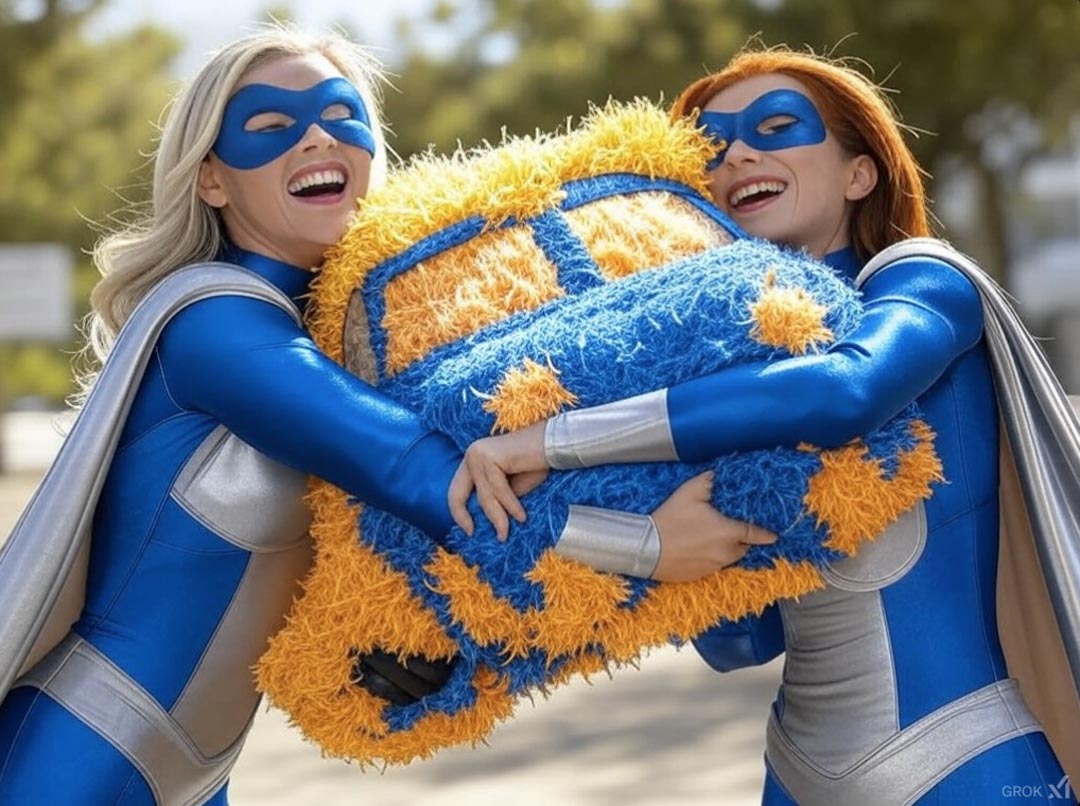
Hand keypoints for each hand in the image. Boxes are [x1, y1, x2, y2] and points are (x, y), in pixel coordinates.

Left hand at [449, 422, 549, 539]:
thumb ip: (496, 498)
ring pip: (484, 496)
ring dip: (497, 518)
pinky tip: (521, 516)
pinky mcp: (491, 457)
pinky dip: (511, 505)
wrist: (555, 442)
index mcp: (474, 459)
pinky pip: (499, 490)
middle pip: (457, 493)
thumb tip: (488, 521)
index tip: (469, 530)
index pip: (456, 490)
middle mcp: (472, 454)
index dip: (459, 513)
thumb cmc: (537, 463)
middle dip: (463, 517)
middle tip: (474, 534)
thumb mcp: (511, 486)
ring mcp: (479, 454)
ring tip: (505, 533)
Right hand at [650, 471, 776, 581]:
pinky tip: (696, 548)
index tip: (774, 536)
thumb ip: (707, 481)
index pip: (755, 534)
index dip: (766, 534)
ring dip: (725, 549)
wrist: (646, 549)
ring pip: (728, 558)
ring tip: (709, 537)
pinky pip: (713, 566)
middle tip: (728, 528)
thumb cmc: (669, 520)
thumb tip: (716, 475)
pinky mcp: (700, 575)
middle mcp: (726, 552)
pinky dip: (710, 558)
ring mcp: (713, 566)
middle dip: (741, 540)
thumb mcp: (688, 493)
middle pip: (743, 548)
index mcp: (728, 532)